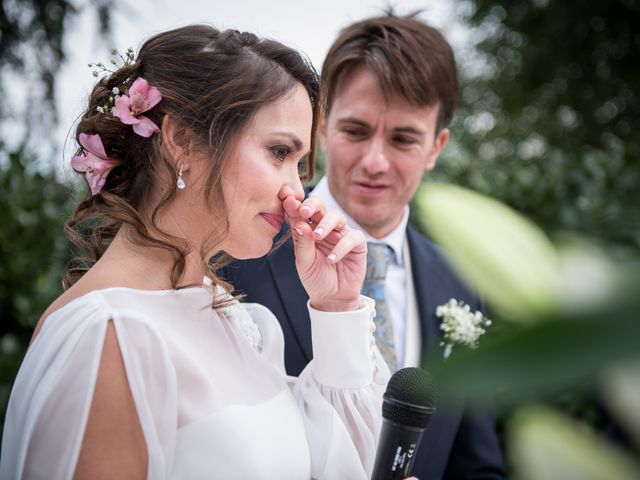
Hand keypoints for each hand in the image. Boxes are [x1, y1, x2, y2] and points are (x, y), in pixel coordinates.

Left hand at [283, 195, 366, 311]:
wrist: (332, 298)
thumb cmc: (316, 278)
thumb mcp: (304, 262)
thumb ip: (302, 243)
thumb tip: (299, 223)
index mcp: (308, 229)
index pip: (301, 213)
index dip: (295, 205)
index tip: (288, 201)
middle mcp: (325, 228)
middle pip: (321, 207)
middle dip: (312, 205)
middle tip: (304, 211)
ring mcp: (341, 234)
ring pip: (337, 217)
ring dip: (326, 224)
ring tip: (317, 236)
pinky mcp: (357, 244)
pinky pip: (352, 237)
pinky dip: (341, 247)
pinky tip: (331, 259)